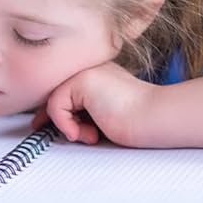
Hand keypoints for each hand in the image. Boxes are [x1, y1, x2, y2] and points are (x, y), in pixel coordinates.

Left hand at [34, 62, 158, 147]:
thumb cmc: (137, 120)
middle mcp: (93, 67)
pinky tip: (82, 133)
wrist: (154, 117)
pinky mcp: (83, 80)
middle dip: (55, 118)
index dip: (55, 111)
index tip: (48, 127)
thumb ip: (84, 110)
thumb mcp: (103, 113)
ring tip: (89, 135)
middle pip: (56, 92)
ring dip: (66, 125)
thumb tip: (56, 121)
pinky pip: (56, 106)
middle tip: (69, 135)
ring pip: (54, 100)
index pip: (66, 89)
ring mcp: (88, 71)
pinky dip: (64, 124)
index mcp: (101, 73)